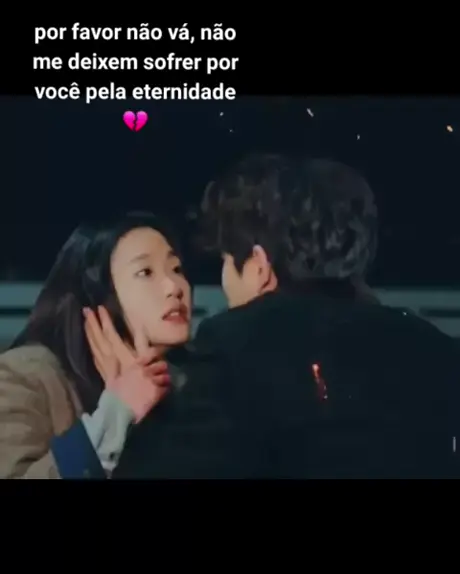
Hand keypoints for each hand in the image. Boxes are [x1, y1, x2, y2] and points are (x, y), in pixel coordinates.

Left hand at [83, 306, 170, 421]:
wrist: (129, 412)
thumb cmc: (143, 389)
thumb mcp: (147, 366)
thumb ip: (143, 345)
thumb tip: (140, 327)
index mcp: (121, 355)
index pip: (110, 334)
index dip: (105, 321)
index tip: (99, 308)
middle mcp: (110, 360)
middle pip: (99, 339)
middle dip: (92, 324)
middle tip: (85, 310)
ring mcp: (105, 369)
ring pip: (95, 347)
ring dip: (90, 334)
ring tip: (85, 322)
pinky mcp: (105, 378)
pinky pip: (96, 359)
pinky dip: (92, 348)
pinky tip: (91, 345)